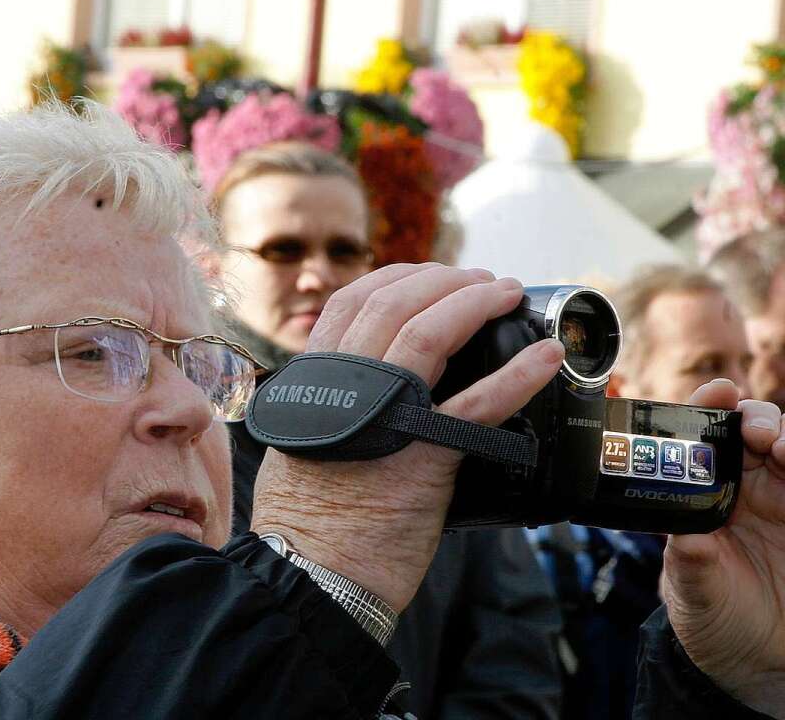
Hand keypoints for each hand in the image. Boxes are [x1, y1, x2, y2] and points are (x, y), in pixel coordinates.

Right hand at [251, 263, 563, 610]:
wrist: (313, 575)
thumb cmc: (308, 517)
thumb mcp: (303, 440)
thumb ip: (333, 403)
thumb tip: (364, 384)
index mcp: (318, 379)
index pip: (354, 300)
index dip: (401, 277)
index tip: (434, 275)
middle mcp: (347, 385)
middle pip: (396, 302)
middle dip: (446, 281)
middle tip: (482, 280)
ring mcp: (386, 416)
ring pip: (431, 332)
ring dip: (477, 303)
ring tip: (508, 294)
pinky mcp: (426, 456)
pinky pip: (479, 404)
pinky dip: (519, 375)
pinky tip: (546, 358)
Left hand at [663, 379, 784, 717]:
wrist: (751, 660)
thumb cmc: (712, 614)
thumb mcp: (692, 591)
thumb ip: (690, 564)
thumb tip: (685, 540)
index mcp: (710, 492)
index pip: (710, 436)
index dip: (713, 407)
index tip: (721, 392)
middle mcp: (751, 489)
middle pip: (762, 432)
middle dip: (762, 421)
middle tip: (760, 436)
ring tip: (784, 452)